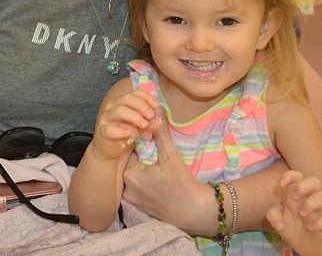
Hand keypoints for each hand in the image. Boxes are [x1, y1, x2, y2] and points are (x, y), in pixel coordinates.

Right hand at [94, 89, 160, 159]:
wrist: (111, 151)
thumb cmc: (126, 134)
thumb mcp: (141, 127)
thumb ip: (150, 123)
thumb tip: (160, 120)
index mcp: (122, 102)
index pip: (134, 93)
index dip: (147, 97)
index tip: (156, 105)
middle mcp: (112, 107)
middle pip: (126, 98)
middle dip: (141, 105)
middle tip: (151, 115)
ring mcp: (106, 118)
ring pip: (119, 111)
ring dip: (134, 116)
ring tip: (144, 124)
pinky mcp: (102, 132)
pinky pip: (109, 129)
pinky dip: (120, 131)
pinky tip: (129, 133)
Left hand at [121, 105, 214, 235]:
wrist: (195, 212)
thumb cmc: (182, 183)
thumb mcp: (170, 155)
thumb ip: (161, 132)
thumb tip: (158, 109)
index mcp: (130, 173)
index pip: (128, 151)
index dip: (139, 144)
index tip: (149, 141)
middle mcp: (126, 187)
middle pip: (128, 164)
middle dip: (140, 157)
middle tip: (155, 155)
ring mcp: (131, 200)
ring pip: (132, 177)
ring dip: (141, 170)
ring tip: (156, 167)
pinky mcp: (139, 208)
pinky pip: (136, 189)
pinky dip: (143, 183)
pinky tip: (157, 181)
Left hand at [266, 170, 321, 254]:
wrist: (302, 246)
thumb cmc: (290, 227)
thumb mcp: (276, 220)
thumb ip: (273, 215)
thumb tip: (279, 223)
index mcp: (295, 194)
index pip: (297, 176)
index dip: (290, 175)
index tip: (281, 184)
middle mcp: (309, 199)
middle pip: (314, 181)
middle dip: (304, 185)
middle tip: (295, 196)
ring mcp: (319, 211)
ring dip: (311, 203)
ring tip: (301, 214)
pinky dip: (318, 222)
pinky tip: (309, 227)